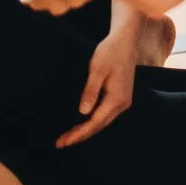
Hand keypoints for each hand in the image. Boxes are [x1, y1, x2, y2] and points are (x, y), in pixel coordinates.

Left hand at [56, 30, 136, 147]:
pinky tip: (82, 123)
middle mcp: (122, 104)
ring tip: (68, 137)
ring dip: (86, 130)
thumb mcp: (97, 70)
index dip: (79, 133)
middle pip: (99, 126)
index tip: (65, 141)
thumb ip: (90, 91)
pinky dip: (92, 121)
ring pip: (102, 122)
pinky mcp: (120, 97)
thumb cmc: (110, 52)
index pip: (95, 123)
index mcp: (117, 99)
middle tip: (60, 143)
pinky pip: (105, 115)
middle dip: (80, 135)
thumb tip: (83, 113)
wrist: (125, 41)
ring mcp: (123, 102)